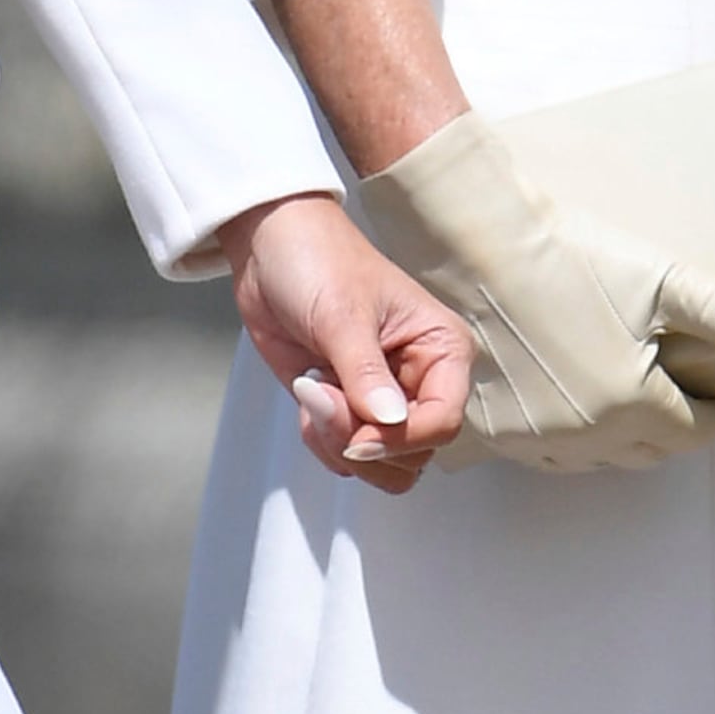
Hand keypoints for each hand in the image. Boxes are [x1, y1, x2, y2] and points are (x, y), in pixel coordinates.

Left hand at [222, 192, 471, 495]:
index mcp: (442, 350)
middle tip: (324, 395)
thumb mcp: (342, 314)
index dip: (400, 440)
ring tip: (315, 394)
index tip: (356, 436)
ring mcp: (386, 399)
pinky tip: (309, 396)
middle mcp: (423, 380)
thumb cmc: (319, 260)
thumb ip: (365, 374)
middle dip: (363, 439)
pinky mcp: (351, 409)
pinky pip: (348, 455)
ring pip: (384, 464)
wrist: (271, 249)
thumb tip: (389, 421)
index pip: (443, 422)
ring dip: (340, 442)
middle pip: (415, 454)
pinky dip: (323, 440)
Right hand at [351, 114, 714, 476]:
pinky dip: (570, 436)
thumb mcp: (660, 280)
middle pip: (653, 451)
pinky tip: (573, 397)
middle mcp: (584, 435)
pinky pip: (547, 453)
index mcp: (631, 405)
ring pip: (600, 458)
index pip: (699, 432)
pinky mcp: (493, 430)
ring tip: (626, 387)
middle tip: (678, 381)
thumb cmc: (565, 256)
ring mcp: (535, 437)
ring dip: (624, 433)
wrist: (477, 245)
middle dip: (675, 422)